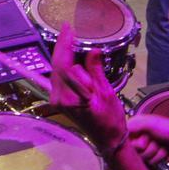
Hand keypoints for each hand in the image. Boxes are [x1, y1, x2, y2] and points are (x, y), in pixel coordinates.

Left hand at [48, 22, 126, 152]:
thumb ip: (96, 71)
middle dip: (63, 48)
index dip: (65, 46)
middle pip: (58, 66)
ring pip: (58, 71)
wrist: (108, 140)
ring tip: (78, 51)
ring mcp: (57, 101)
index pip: (64, 66)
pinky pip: (60, 78)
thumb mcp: (107, 93)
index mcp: (73, 98)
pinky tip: (73, 59)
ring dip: (67, 59)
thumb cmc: (111, 120)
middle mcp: (60, 99)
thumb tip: (93, 51)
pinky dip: (66, 67)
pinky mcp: (58, 100)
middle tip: (68, 29)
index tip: (68, 30)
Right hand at [128, 114, 168, 166]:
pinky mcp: (158, 157)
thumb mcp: (151, 123)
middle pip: (136, 151)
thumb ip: (134, 124)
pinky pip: (154, 163)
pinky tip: (167, 154)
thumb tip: (121, 130)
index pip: (126, 138)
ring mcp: (151, 148)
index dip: (134, 143)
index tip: (142, 142)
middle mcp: (143, 137)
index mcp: (139, 126)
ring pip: (145, 158)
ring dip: (156, 154)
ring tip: (164, 148)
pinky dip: (162, 159)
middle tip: (156, 143)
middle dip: (148, 149)